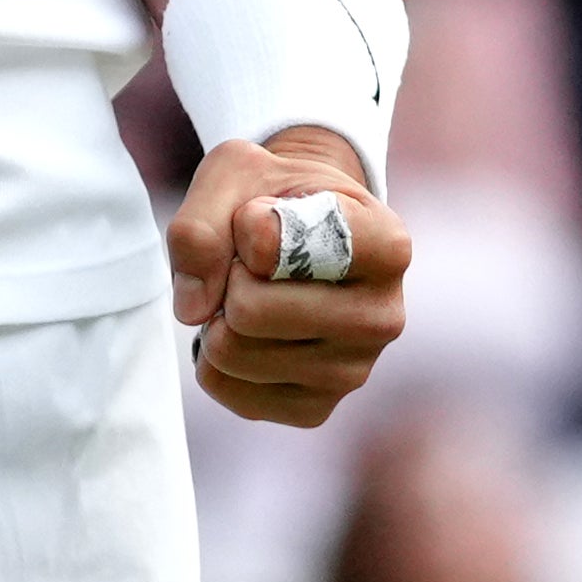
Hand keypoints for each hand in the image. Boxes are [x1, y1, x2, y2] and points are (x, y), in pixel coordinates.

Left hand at [167, 128, 408, 427]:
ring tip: (249, 293)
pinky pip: (223, 387)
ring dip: (215, 317)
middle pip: (249, 311)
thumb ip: (202, 222)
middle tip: (248, 262)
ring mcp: (354, 371)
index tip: (262, 214)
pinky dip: (212, 356)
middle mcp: (384, 317)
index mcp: (386, 246)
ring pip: (231, 353)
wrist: (301, 234)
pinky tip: (246, 332)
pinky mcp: (316, 409)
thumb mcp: (236, 172)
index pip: (280, 247)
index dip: (246, 225)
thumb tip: (195, 309)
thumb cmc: (274, 199)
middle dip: (226, 278)